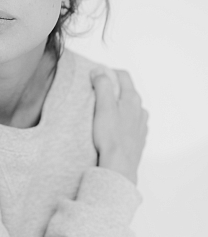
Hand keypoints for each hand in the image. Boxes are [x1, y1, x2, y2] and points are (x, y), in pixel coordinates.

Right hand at [91, 69, 148, 184]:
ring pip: (128, 107)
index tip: (96, 78)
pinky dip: (120, 120)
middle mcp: (140, 110)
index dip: (108, 73)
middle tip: (96, 95)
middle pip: (126, 91)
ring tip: (102, 114)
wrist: (119, 166)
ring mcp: (141, 125)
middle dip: (112, 89)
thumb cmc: (110, 137)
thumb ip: (102, 85)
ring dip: (117, 106)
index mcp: (133, 99)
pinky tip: (110, 128)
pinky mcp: (138, 138)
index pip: (123, 75)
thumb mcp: (103, 106)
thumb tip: (99, 71)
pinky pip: (130, 122)